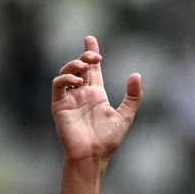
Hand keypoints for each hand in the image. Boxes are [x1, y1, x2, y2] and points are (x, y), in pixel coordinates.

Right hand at [52, 36, 140, 164]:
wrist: (93, 154)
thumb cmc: (108, 139)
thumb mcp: (125, 115)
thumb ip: (133, 97)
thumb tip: (136, 75)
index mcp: (97, 95)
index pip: (93, 70)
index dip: (92, 53)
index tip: (91, 39)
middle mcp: (82, 94)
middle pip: (80, 67)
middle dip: (85, 57)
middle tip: (95, 57)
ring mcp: (70, 98)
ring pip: (67, 73)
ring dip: (74, 65)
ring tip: (85, 67)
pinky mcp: (60, 105)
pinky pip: (58, 85)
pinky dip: (66, 79)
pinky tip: (78, 81)